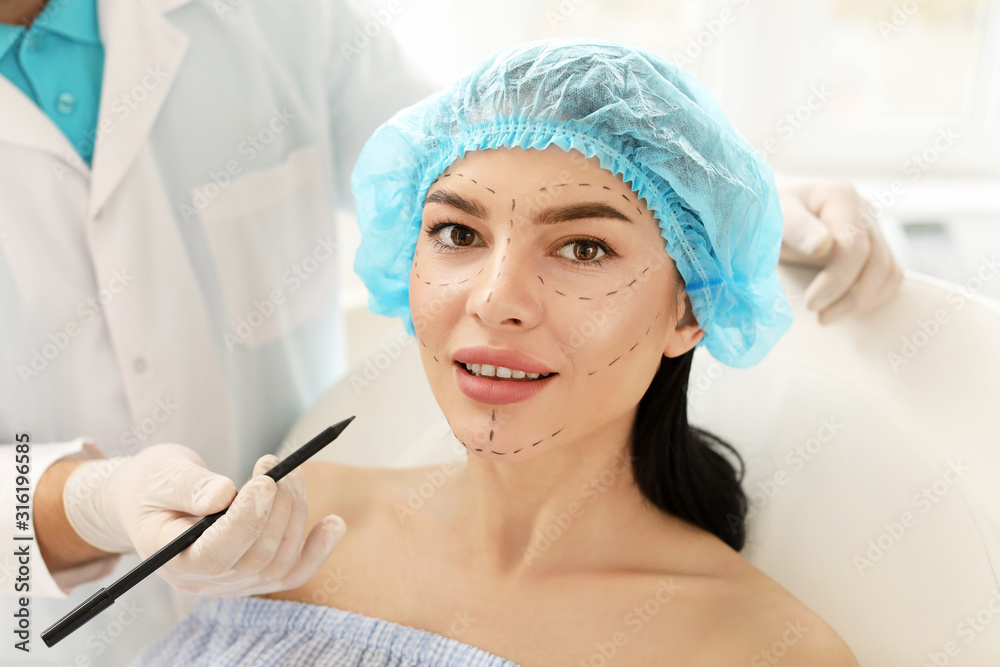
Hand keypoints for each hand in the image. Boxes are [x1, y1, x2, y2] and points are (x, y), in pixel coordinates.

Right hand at [62, 444, 345, 595]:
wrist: (156, 498)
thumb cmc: (154, 484)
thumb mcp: (160, 476)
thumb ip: (187, 487)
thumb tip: (222, 496)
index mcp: (173, 560)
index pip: (217, 555)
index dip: (247, 520)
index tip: (264, 481)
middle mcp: (206, 582)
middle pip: (257, 556)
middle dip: (277, 506)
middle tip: (276, 463)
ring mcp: (234, 583)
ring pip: (280, 559)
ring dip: (295, 511)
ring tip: (290, 471)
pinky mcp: (256, 573)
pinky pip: (294, 572)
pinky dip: (318, 550)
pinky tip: (334, 523)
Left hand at [775, 176, 902, 323]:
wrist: (771, 209)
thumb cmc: (769, 213)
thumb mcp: (775, 216)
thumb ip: (797, 228)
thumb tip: (823, 246)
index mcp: (841, 198)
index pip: (853, 246)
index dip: (836, 281)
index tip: (811, 304)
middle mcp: (864, 212)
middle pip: (877, 262)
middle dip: (851, 297)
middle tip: (820, 317)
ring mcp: (873, 230)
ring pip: (888, 272)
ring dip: (863, 301)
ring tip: (828, 316)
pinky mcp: (874, 248)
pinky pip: (888, 277)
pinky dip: (871, 297)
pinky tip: (843, 307)